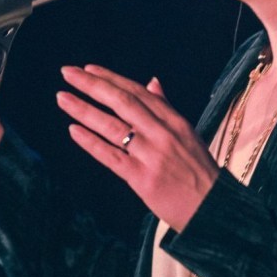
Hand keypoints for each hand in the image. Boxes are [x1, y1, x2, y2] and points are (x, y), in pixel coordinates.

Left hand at [56, 65, 217, 232]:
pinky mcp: (142, 179)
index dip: (111, 78)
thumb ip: (165, 108)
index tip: (88, 68)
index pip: (137, 92)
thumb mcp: (186, 134)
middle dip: (93, 85)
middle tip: (68, 72)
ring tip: (62, 98)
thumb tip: (152, 82)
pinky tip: (73, 130)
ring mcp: (152, 155)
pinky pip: (111, 156)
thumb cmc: (198, 172)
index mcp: (174, 120)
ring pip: (113, 126)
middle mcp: (162, 133)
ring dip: (84, 110)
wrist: (213, 208)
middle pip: (122, 102)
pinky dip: (91, 142)